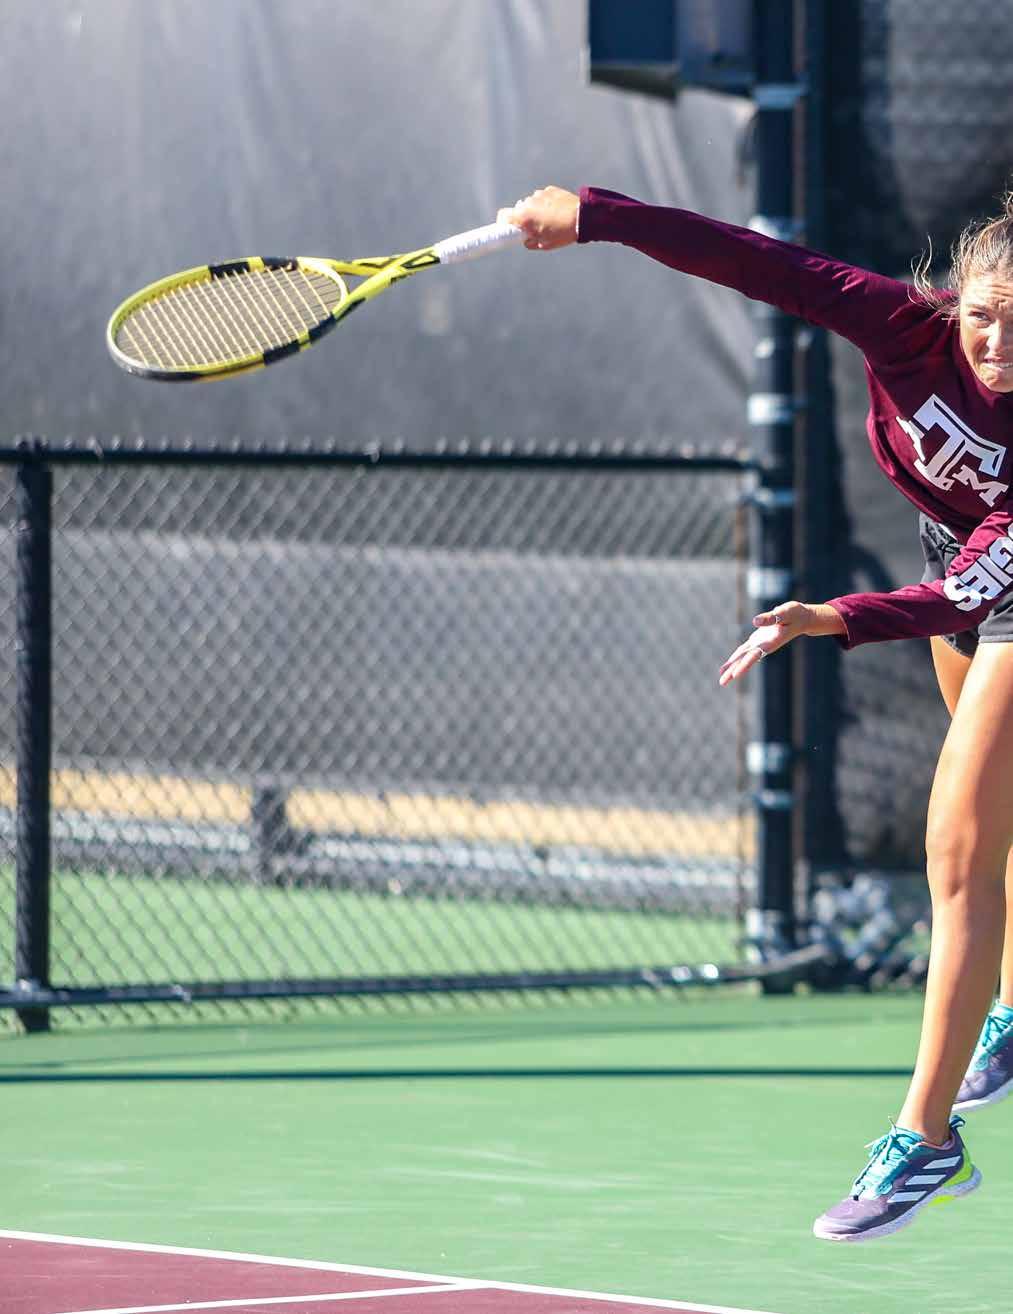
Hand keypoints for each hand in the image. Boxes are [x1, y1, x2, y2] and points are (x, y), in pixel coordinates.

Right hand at [497, 186, 579, 249]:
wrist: (582, 218)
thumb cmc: (562, 233)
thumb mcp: (543, 245)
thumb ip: (529, 242)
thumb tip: (525, 240)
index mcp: (523, 217)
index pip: (503, 215)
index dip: (502, 222)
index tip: (506, 228)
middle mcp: (528, 202)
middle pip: (518, 210)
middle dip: (523, 218)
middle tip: (533, 228)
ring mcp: (539, 194)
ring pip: (531, 203)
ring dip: (535, 210)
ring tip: (549, 220)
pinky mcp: (550, 190)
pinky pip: (542, 197)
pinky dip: (545, 204)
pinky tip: (556, 212)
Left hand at [718, 601, 845, 686]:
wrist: (802, 619)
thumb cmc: (795, 614)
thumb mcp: (785, 612)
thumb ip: (771, 618)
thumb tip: (754, 621)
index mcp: (771, 642)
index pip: (755, 655)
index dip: (745, 665)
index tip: (735, 675)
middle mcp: (765, 646)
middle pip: (746, 660)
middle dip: (734, 672)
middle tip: (722, 683)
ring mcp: (761, 644)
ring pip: (743, 657)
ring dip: (732, 667)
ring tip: (722, 677)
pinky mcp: (758, 640)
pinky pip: (744, 650)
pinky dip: (735, 657)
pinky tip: (728, 664)